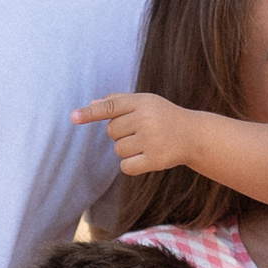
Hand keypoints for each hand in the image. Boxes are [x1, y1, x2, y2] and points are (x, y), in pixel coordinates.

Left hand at [73, 89, 195, 176]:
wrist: (193, 135)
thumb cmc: (163, 116)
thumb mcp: (145, 102)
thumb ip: (119, 101)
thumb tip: (91, 105)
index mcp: (142, 102)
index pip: (111, 107)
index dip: (90, 112)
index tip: (73, 117)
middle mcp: (146, 119)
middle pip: (111, 132)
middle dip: (122, 133)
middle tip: (141, 131)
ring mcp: (151, 140)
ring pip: (118, 150)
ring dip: (128, 149)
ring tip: (147, 143)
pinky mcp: (155, 159)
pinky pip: (126, 166)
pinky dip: (131, 165)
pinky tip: (146, 157)